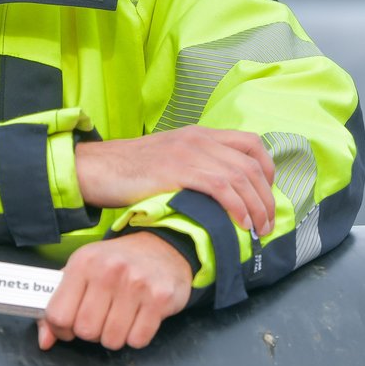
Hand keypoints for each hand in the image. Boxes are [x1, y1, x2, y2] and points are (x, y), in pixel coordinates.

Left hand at [37, 232, 191, 349]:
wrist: (164, 246)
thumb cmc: (118, 262)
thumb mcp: (84, 271)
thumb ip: (60, 304)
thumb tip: (45, 341)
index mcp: (83, 262)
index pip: (58, 314)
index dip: (62, 328)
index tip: (71, 326)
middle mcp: (109, 270)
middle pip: (86, 331)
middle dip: (92, 332)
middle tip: (102, 318)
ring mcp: (136, 283)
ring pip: (112, 340)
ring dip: (115, 336)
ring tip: (121, 316)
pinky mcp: (159, 298)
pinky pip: (138, 340)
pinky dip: (137, 336)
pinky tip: (139, 317)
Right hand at [75, 127, 276, 233]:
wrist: (97, 168)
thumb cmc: (130, 172)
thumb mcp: (170, 161)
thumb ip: (196, 168)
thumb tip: (223, 197)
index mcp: (200, 134)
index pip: (251, 143)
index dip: (268, 169)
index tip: (267, 195)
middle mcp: (200, 139)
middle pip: (251, 164)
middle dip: (266, 197)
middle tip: (267, 224)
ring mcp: (189, 152)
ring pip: (241, 176)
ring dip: (256, 207)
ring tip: (258, 231)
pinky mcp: (178, 170)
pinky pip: (221, 186)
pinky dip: (237, 206)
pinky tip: (240, 224)